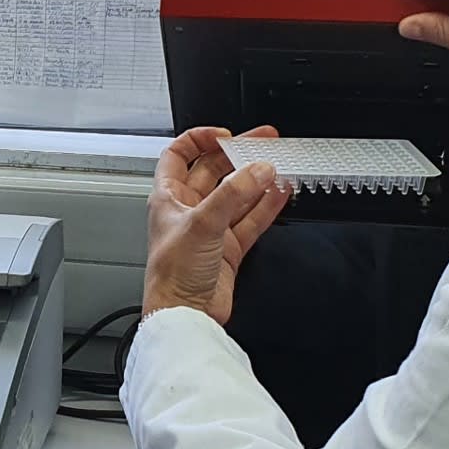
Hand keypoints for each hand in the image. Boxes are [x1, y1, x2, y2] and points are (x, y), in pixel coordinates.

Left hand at [142, 125, 291, 325]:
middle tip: (263, 142)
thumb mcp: (201, 223)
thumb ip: (233, 194)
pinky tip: (281, 192)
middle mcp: (189, 210)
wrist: (185, 314)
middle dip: (238, 155)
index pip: (179, 154)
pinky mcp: (229, 249)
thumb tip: (258, 170)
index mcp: (168, 197)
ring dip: (257, 180)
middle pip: (215, 171)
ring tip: (277, 165)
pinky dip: (267, 206)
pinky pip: (252, 220)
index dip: (199, 139)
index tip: (224, 134)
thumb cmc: (172, 274)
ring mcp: (211, 229)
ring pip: (238, 195)